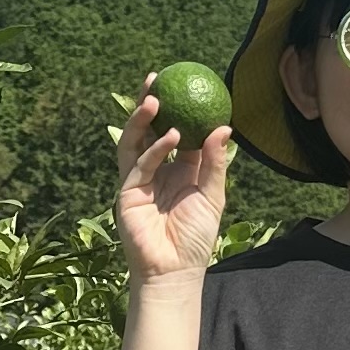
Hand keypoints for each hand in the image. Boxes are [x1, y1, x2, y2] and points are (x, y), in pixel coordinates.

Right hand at [116, 81, 231, 285]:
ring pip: (134, 142)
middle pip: (147, 130)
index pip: (176, 133)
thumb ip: (215, 162)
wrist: (174, 270)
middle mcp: (156, 172)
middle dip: (148, 104)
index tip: (184, 85)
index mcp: (178, 171)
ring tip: (153, 99)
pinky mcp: (127, 192)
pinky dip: (154, 148)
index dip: (177, 110)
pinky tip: (169, 135)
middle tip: (155, 79)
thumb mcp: (213, 196)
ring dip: (141, 120)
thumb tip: (222, 126)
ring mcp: (138, 181)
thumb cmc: (196, 237)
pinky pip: (139, 164)